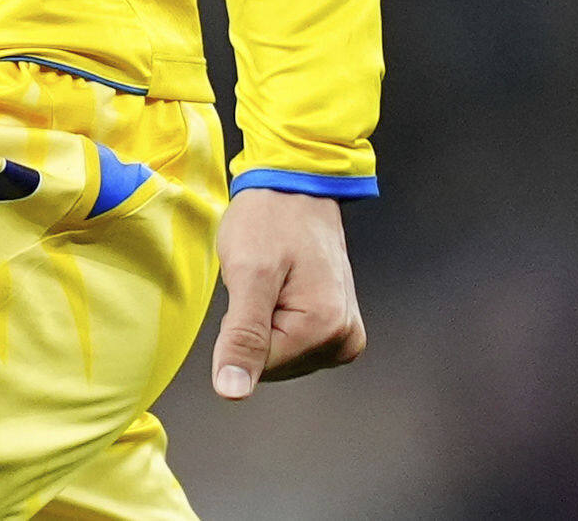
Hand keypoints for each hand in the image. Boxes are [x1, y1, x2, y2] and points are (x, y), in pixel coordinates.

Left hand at [207, 186, 363, 395]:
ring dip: (265, 320)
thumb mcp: (247, 274)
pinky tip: (282, 288)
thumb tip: (233, 391)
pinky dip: (276, 319)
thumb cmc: (271, 218)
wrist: (294, 185)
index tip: (251, 287)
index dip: (239, 328)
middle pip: (273, 365)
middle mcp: (344, 338)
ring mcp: (345, 333)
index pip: (259, 367)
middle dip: (254, 325)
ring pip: (280, 356)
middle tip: (261, 280)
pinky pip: (292, 343)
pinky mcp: (337, 327)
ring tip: (274, 279)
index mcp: (326, 329)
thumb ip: (243, 337)